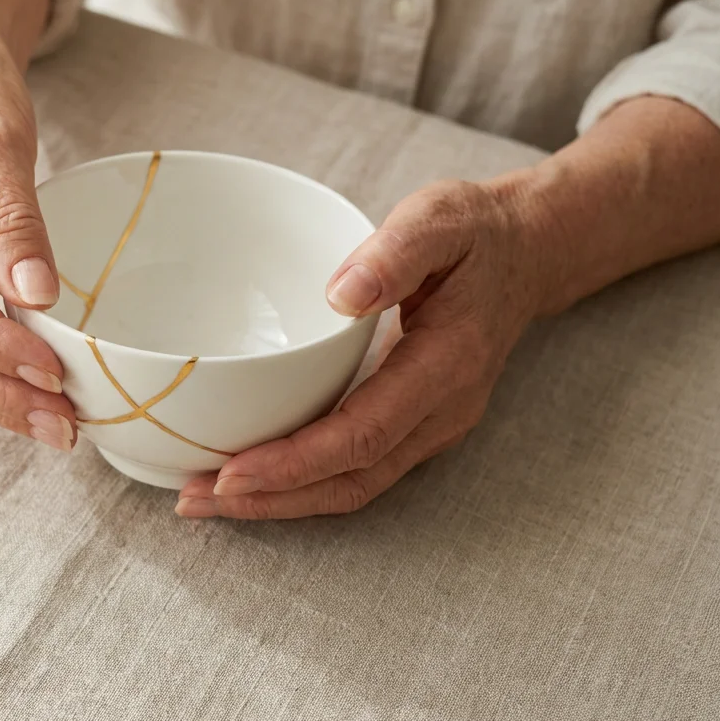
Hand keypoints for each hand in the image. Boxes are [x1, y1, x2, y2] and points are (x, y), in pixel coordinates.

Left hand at [176, 177, 554, 518]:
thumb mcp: (440, 219)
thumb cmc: (474, 235)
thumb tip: (343, 293)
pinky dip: (300, 481)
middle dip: (271, 499)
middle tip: (193, 499)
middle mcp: (442, 411)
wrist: (526, 254)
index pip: (363, 434)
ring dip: (279, 501)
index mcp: (446, 366)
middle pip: (350, 480)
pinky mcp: (412, 425)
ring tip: (204, 498)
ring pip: (351, 485)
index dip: (295, 463)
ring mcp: (430, 426)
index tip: (231, 474)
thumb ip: (396, 252)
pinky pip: (354, 469)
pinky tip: (249, 476)